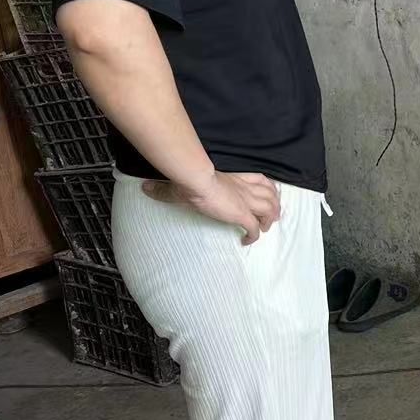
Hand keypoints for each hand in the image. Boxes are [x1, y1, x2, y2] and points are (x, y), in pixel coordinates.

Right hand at [144, 171, 280, 244]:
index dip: (267, 187)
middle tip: (273, 215)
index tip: (267, 193)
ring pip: (269, 210)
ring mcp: (245, 201)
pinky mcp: (241, 214)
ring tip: (265, 228)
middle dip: (274, 205)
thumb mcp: (183, 180)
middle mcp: (245, 188)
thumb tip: (145, 187)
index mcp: (236, 178)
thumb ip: (165, 186)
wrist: (197, 180)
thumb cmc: (190, 177)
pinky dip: (253, 236)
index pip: (260, 179)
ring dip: (269, 219)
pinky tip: (247, 242)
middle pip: (270, 195)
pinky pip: (253, 228)